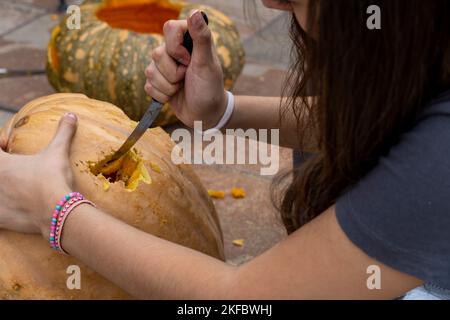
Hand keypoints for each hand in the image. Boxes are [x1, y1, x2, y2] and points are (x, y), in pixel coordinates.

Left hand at [0, 113, 76, 236]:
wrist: (56, 210)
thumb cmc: (53, 178)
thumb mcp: (58, 152)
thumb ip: (63, 133)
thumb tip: (71, 115)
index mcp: (1, 163)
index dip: (0, 143)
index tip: (9, 146)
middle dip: (3, 168)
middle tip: (16, 169)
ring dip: (3, 188)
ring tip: (16, 189)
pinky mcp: (0, 219)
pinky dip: (4, 210)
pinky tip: (14, 209)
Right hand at [144, 10, 227, 128]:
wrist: (205, 114)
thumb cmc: (210, 88)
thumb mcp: (207, 64)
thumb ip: (202, 38)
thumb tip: (195, 13)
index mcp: (189, 40)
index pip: (169, 28)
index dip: (175, 47)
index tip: (188, 61)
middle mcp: (175, 50)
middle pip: (156, 53)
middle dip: (173, 73)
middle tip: (187, 77)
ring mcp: (165, 66)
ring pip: (150, 71)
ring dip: (168, 86)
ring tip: (182, 87)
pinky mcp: (158, 81)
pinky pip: (148, 86)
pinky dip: (162, 95)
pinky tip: (174, 95)